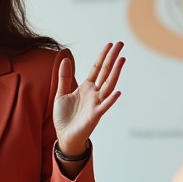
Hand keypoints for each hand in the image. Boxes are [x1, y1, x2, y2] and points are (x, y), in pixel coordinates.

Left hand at [52, 41, 124, 155]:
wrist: (64, 137)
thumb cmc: (64, 118)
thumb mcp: (61, 94)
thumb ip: (64, 78)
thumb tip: (66, 59)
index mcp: (86, 87)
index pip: (97, 68)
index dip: (103, 56)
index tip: (110, 44)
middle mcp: (94, 94)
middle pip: (105, 73)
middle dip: (112, 58)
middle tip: (120, 44)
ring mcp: (96, 104)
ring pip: (108, 85)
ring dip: (115, 73)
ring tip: (121, 60)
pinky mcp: (95, 115)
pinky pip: (104, 106)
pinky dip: (111, 100)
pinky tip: (118, 92)